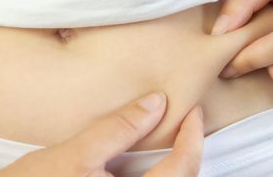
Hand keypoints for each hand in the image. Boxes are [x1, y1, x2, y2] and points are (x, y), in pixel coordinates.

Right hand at [0, 92, 203, 176]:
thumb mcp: (77, 152)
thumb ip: (119, 128)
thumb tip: (157, 103)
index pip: (181, 170)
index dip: (193, 138)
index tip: (194, 113)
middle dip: (190, 153)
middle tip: (190, 123)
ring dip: (178, 166)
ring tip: (176, 137)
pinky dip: (159, 175)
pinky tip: (150, 160)